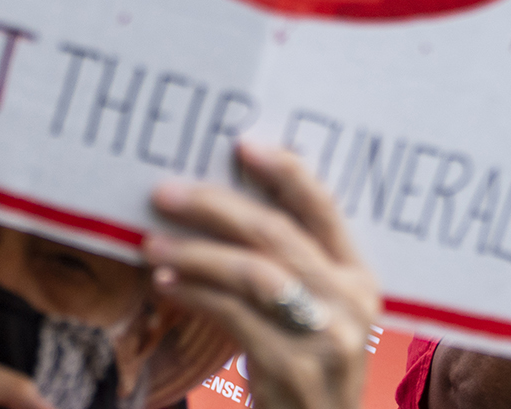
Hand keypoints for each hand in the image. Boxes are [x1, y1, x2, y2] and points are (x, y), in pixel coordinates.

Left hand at [143, 140, 380, 408]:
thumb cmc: (304, 361)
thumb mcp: (315, 309)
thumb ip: (287, 263)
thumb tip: (219, 202)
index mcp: (359, 276)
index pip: (324, 208)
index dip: (285, 171)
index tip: (242, 144)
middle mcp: (351, 301)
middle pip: (276, 235)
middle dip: (215, 207)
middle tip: (165, 193)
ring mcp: (326, 337)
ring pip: (251, 273)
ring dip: (194, 254)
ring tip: (152, 245)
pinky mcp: (292, 366)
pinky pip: (232, 315)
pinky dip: (193, 295)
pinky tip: (166, 286)